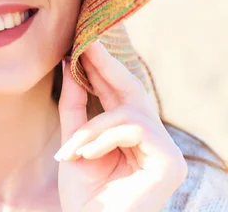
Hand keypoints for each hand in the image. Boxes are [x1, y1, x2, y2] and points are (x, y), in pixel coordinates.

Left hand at [57, 41, 186, 211]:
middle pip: (133, 92)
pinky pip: (133, 129)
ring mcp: (165, 151)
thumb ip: (74, 105)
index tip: (83, 43)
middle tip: (85, 44)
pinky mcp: (169, 163)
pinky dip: (103, 139)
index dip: (102, 68)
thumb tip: (67, 64)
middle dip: (105, 67)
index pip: (119, 94)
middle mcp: (153, 140)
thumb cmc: (83, 194)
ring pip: (127, 112)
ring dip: (92, 128)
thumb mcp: (74, 141)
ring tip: (72, 151)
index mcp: (132, 136)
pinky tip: (86, 156)